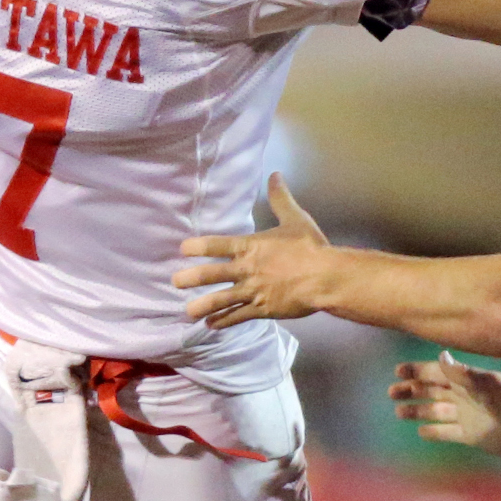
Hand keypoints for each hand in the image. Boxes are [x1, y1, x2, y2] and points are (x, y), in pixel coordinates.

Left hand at [175, 174, 337, 328]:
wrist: (325, 277)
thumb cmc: (310, 247)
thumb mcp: (295, 219)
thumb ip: (280, 198)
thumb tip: (275, 175)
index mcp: (251, 246)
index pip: (218, 244)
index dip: (198, 246)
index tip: (183, 249)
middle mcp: (246, 269)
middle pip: (211, 274)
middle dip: (191, 279)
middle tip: (175, 282)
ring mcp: (253, 291)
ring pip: (220, 300)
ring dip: (202, 306)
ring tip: (188, 311)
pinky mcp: (262, 309)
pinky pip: (237, 316)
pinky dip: (223, 321)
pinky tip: (211, 325)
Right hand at [389, 352, 500, 456]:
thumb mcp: (487, 384)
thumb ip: (463, 373)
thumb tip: (440, 356)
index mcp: (467, 380)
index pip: (436, 373)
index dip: (417, 371)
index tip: (397, 371)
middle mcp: (465, 396)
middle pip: (431, 391)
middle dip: (412, 390)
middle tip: (392, 392)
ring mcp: (468, 415)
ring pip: (436, 412)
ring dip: (418, 411)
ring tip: (398, 411)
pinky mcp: (472, 435)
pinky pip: (448, 432)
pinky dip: (435, 431)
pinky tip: (421, 431)